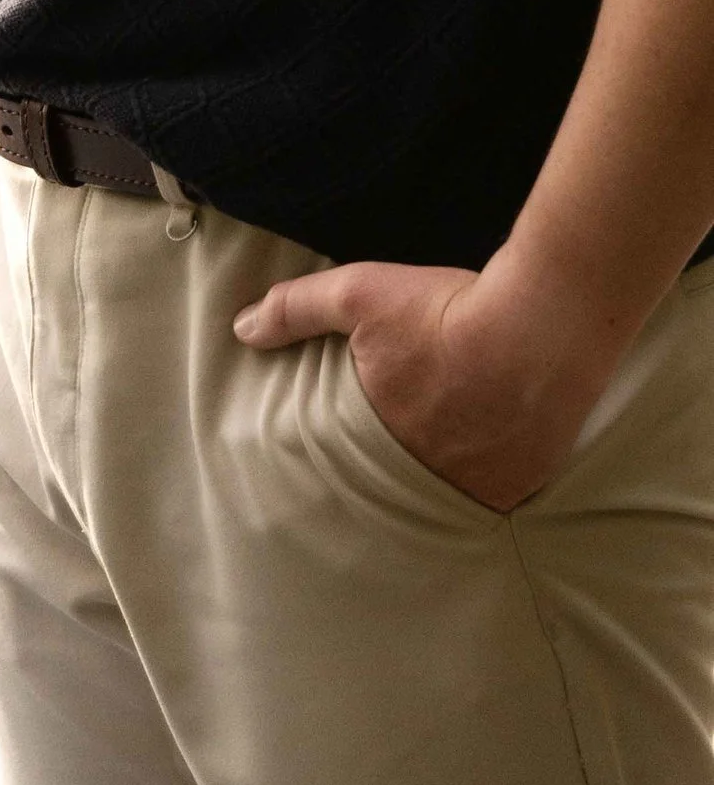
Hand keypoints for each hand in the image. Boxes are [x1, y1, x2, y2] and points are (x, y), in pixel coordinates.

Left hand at [235, 258, 611, 510]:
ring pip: (453, 486)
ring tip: (454, 440)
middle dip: (404, 456)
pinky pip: (499, 491)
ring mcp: (480, 485)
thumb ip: (296, 310)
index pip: (354, 456)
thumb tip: (243, 330)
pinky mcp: (524, 485)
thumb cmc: (446, 311)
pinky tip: (494, 449)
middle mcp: (428, 474)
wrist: (540, 326)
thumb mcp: (358, 293)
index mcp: (380, 437)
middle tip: (414, 431)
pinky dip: (491, 474)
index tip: (366, 427)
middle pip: (405, 474)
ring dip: (449, 467)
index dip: (360, 439)